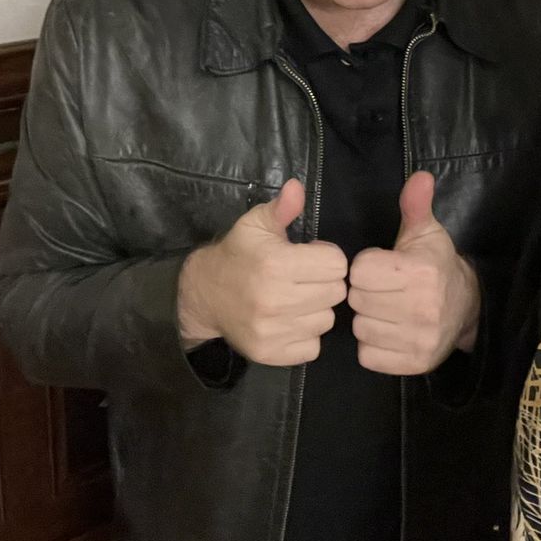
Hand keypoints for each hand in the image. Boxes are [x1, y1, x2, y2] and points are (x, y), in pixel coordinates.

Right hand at [177, 179, 347, 366]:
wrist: (204, 295)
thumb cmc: (238, 255)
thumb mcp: (255, 224)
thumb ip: (282, 208)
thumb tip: (297, 186)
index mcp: (276, 264)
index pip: (336, 265)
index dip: (326, 257)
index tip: (310, 256)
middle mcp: (275, 300)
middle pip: (336, 293)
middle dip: (324, 282)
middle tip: (304, 278)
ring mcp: (273, 331)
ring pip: (326, 321)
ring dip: (316, 309)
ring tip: (295, 299)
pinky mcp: (271, 354)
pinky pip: (313, 347)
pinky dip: (306, 335)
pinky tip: (289, 321)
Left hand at [348, 171, 480, 374]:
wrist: (467, 308)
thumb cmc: (435, 264)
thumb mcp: (426, 232)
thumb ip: (416, 205)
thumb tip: (420, 176)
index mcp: (420, 272)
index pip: (361, 271)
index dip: (366, 267)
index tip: (381, 267)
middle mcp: (422, 308)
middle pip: (358, 300)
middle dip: (365, 293)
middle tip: (382, 290)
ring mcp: (419, 339)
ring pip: (360, 329)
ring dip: (367, 319)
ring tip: (385, 310)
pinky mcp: (413, 364)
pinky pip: (368, 356)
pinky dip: (372, 345)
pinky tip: (388, 330)